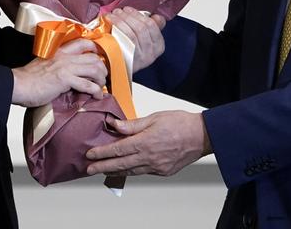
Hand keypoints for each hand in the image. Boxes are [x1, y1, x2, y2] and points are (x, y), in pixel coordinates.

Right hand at [11, 39, 106, 107]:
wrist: (18, 85)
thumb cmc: (28, 78)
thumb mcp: (45, 64)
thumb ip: (58, 65)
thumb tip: (70, 75)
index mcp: (60, 51)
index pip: (82, 42)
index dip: (95, 49)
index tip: (100, 58)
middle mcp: (65, 56)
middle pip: (93, 57)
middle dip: (102, 67)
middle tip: (103, 77)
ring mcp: (66, 67)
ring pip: (94, 68)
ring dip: (101, 79)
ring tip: (101, 87)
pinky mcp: (65, 80)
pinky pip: (88, 84)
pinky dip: (96, 91)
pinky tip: (97, 96)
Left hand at [86, 110, 211, 176]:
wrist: (201, 136)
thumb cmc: (180, 122)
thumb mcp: (154, 117)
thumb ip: (133, 124)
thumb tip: (115, 125)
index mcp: (145, 142)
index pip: (118, 149)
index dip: (102, 153)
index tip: (90, 154)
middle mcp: (149, 158)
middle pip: (120, 164)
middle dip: (102, 167)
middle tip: (89, 169)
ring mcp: (156, 167)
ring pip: (131, 171)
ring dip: (115, 171)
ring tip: (103, 171)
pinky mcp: (163, 171)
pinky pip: (143, 172)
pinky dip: (131, 171)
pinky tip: (125, 169)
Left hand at [108, 6, 165, 72]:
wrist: (117, 69)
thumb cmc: (130, 51)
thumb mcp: (145, 40)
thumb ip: (152, 27)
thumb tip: (156, 16)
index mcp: (158, 46)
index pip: (152, 25)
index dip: (138, 15)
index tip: (128, 9)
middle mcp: (151, 54)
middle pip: (141, 28)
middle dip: (128, 16)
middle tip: (118, 11)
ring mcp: (140, 59)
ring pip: (132, 34)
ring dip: (120, 20)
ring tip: (112, 15)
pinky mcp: (128, 61)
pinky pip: (123, 41)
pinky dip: (116, 28)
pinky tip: (109, 22)